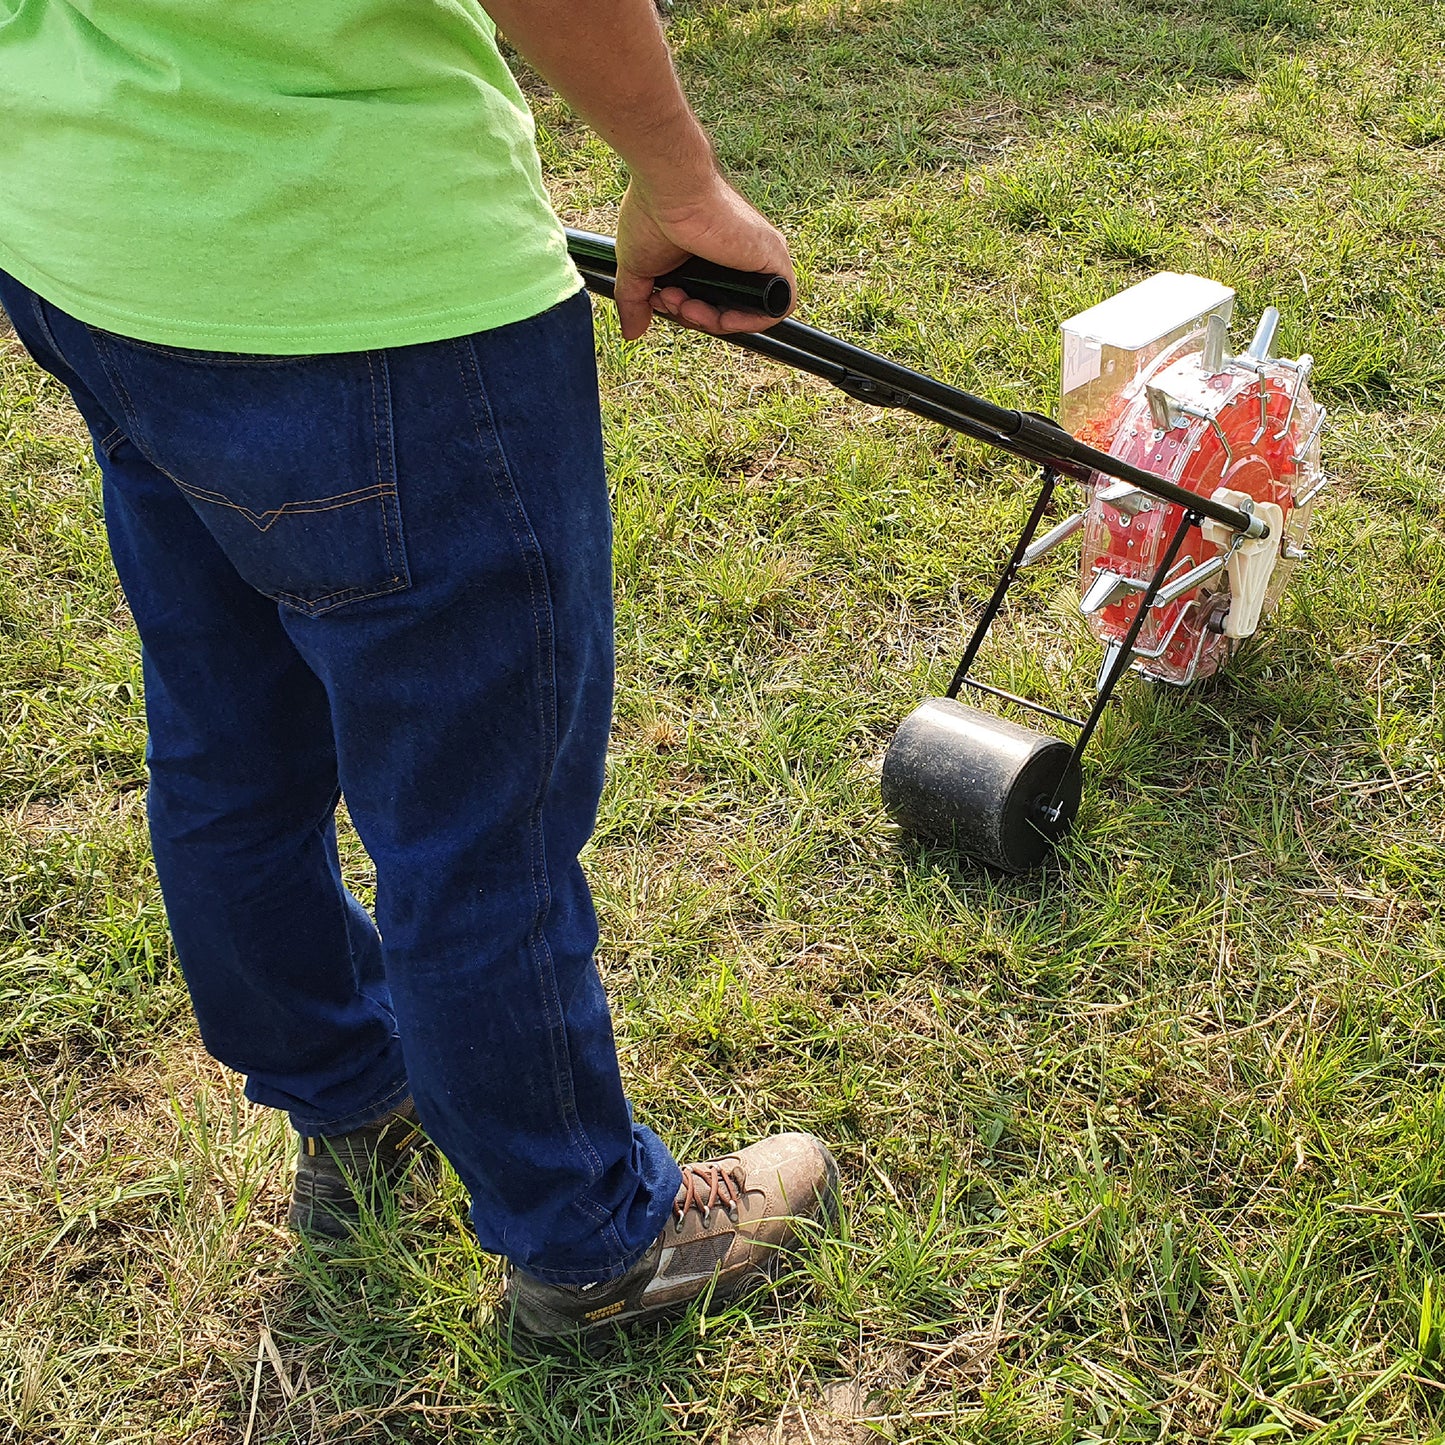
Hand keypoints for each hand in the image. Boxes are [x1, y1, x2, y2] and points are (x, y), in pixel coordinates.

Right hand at [613, 173, 795, 339]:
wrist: (668, 186)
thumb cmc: (651, 214)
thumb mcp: (639, 269)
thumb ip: (635, 302)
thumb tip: (631, 333)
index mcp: (713, 259)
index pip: (710, 304)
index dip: (686, 313)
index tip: (660, 300)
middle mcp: (739, 258)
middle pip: (727, 312)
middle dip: (694, 318)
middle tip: (669, 300)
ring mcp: (759, 259)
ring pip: (749, 313)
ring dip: (714, 323)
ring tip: (685, 304)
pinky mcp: (775, 260)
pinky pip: (777, 307)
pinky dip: (749, 321)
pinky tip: (720, 316)